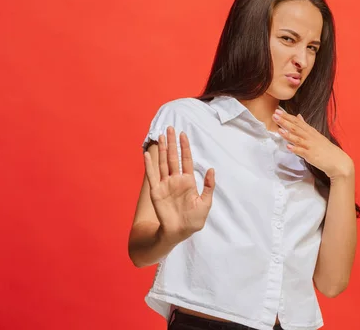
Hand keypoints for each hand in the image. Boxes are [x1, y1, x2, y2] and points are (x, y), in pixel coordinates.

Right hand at [143, 126, 214, 243]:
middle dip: (172, 143)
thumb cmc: (194, 220)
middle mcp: (175, 180)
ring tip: (161, 136)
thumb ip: (209, 186)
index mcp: (188, 181)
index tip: (183, 134)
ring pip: (163, 163)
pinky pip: (152, 176)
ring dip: (162, 149)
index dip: (184, 147)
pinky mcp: (156, 192)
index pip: (186, 160)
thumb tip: (211, 169)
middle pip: (173, 157)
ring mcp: (165, 184)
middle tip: (170, 127)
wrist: (179, 231)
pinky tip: (148, 154)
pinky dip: (149, 165)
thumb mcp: (206, 203)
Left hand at [273, 110, 353, 178]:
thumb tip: (298, 116)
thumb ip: (305, 126)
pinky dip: (295, 149)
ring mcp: (310, 146)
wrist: (337, 161)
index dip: (287, 116)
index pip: (297, 121)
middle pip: (296, 128)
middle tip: (274, 115)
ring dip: (288, 134)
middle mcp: (310, 137)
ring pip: (298, 138)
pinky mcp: (311, 155)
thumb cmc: (325, 148)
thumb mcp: (315, 134)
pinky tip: (288, 147)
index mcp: (310, 131)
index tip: (278, 111)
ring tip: (279, 129)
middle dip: (284, 121)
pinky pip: (302, 151)